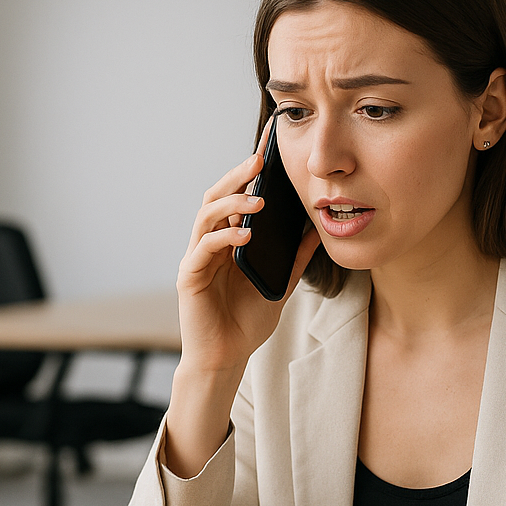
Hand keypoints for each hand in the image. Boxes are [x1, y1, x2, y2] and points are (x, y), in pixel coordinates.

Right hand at [175, 132, 319, 375]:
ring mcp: (197, 257)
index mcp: (228, 241)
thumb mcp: (280, 284)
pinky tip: (245, 234)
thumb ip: (294, 257)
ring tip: (258, 198)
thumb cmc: (246, 322)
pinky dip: (224, 236)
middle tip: (260, 158)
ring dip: (232, 202)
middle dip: (237, 174)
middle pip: (216, 196)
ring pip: (207, 215)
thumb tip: (315, 228)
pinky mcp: (189, 276)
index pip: (236, 197)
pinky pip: (204, 247)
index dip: (249, 172)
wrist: (225, 358)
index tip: (269, 147)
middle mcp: (209, 243)